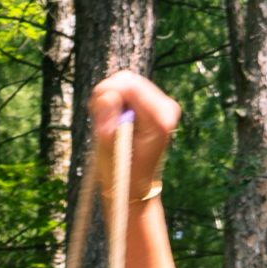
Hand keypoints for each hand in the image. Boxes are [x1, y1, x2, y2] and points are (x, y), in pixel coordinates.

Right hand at [88, 71, 178, 202]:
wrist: (136, 187)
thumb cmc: (122, 173)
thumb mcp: (109, 147)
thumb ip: (107, 116)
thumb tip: (106, 95)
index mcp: (160, 119)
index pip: (129, 85)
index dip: (107, 95)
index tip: (99, 118)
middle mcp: (167, 108)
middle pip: (127, 80)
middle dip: (108, 96)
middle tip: (102, 122)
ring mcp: (163, 105)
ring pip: (127, 82)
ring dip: (111, 100)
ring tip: (109, 124)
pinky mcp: (156, 104)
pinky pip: (130, 90)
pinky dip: (117, 102)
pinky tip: (117, 120)